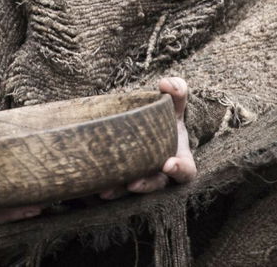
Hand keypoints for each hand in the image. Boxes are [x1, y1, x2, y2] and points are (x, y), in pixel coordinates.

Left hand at [99, 76, 197, 199]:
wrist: (149, 130)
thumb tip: (166, 84)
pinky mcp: (123, 181)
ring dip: (119, 191)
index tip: (168, 164)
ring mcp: (142, 179)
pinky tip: (90, 185)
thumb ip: (177, 92)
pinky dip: (103, 187)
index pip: (185, 171)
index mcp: (179, 159)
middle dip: (145, 186)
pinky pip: (114, 187)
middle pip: (156, 184)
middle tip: (132, 184)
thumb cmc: (165, 119)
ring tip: (103, 191)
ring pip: (131, 190)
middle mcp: (161, 174)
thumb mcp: (174, 105)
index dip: (179, 170)